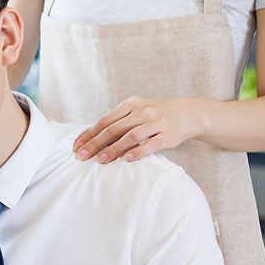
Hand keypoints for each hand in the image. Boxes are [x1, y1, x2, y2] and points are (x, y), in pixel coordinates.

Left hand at [73, 97, 202, 162]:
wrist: (188, 114)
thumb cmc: (155, 115)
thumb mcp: (137, 112)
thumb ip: (118, 122)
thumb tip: (91, 139)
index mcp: (131, 104)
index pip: (105, 121)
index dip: (89, 134)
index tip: (76, 146)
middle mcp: (143, 111)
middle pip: (114, 129)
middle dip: (95, 143)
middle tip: (82, 156)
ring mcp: (157, 122)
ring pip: (131, 136)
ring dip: (114, 149)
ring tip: (101, 160)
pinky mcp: (168, 134)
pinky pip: (151, 144)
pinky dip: (137, 152)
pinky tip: (126, 159)